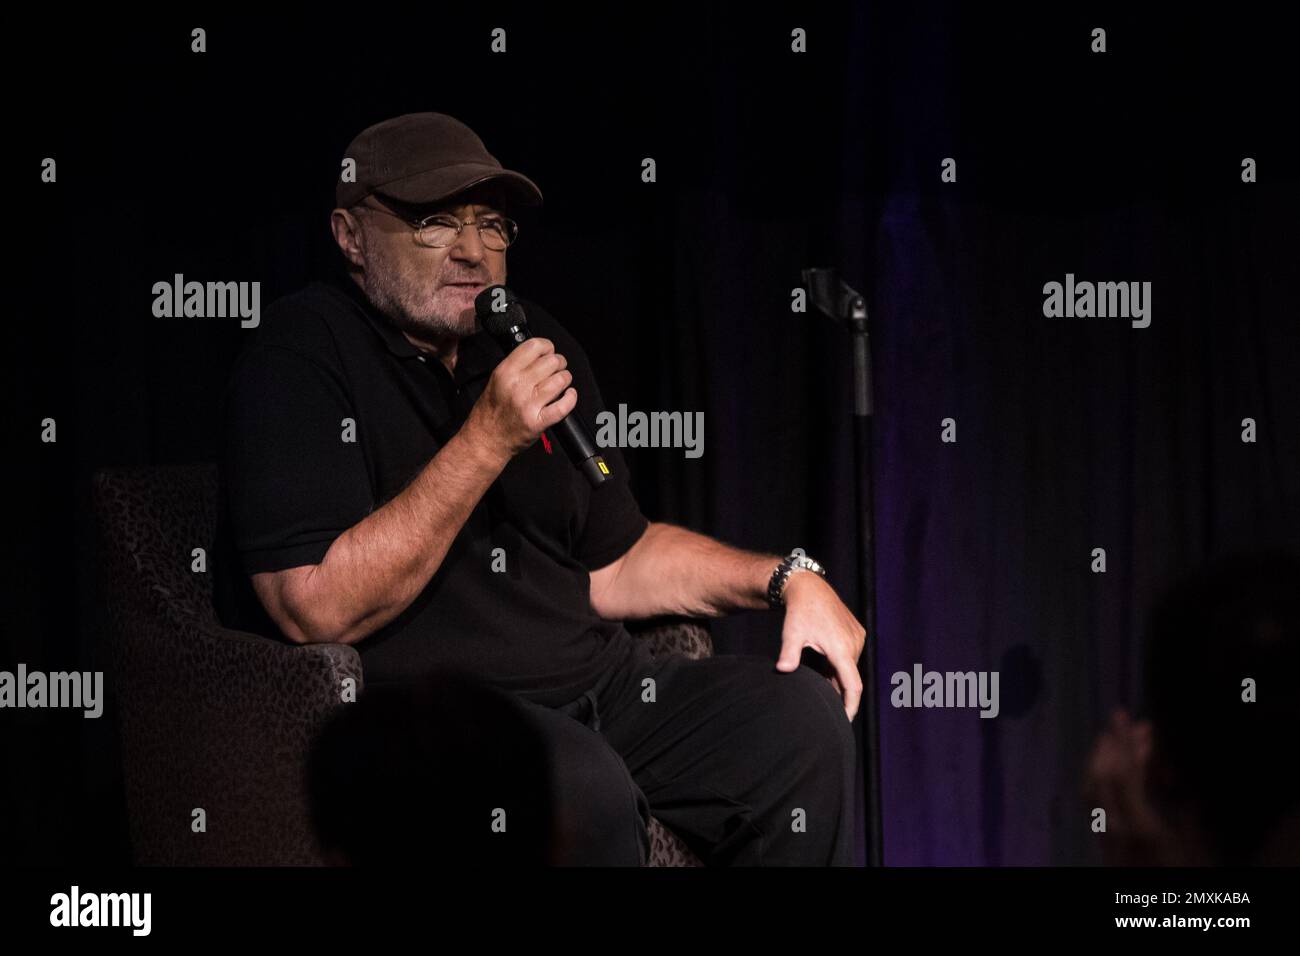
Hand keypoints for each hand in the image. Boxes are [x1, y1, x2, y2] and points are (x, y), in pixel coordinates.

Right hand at [464, 337, 575, 461]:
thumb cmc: (491, 411)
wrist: (486, 439)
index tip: (549, 352)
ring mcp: (528, 404)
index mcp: (505, 372)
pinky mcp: (538, 422)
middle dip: (559, 363)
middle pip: (551, 362)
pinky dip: (570, 398)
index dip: (547, 346)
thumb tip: (540, 354)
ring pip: (560, 380)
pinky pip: (563, 406)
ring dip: (565, 380)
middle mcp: (517, 385)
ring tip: (560, 383)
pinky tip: (569, 395)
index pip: (534, 346)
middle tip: (556, 369)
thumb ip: (516, 366)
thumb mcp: (496, 380)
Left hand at [774, 571, 865, 720]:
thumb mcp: (791, 634)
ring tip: (819, 681)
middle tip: (823, 705)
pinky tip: (823, 665)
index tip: (845, 721)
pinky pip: (850, 655)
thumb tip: (783, 670)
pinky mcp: (856, 631)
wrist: (808, 586)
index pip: (853, 686)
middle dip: (838, 692)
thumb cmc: (798, 611)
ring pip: (849, 667)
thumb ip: (789, 654)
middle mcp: (853, 643)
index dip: (850, 706)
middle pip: (849, 678)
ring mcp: (857, 636)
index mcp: (841, 649)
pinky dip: (839, 665)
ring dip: (837, 677)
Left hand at [1083, 707, 1202, 864]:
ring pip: (1091, 788)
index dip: (1122, 742)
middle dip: (1112, 746)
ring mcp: (1102, 837)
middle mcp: (1112, 829)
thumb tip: (1177, 780)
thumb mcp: (1195, 843)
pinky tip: (1114, 771)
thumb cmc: (1185, 875)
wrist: (1155, 912)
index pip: (1122, 774)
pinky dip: (1101, 779)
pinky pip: (1094, 803)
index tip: (1122, 715)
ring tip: (1120, 741)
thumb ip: (1185, 810)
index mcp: (1138, 825)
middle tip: (1128, 723)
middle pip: (1099, 776)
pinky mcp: (1101, 844)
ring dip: (1104, 759)